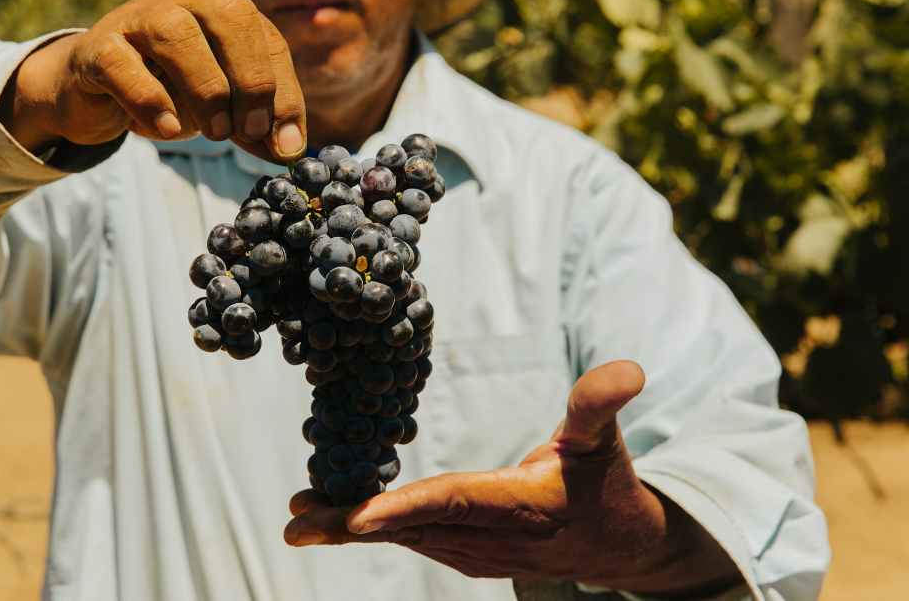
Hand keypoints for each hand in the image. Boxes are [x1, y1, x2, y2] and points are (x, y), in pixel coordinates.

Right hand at [0, 0, 306, 162]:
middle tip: (248, 131)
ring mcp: (136, 15)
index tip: (286, 143)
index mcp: (223, 2)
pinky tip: (167, 130)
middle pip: (232, 18)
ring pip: (177, 36)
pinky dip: (150, 99)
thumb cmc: (167, 91)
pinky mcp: (96, 45)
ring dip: (206, 90)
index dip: (284, 93)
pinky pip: (123, 65)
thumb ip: (256, 127)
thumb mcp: (222, 108)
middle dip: (251, 81)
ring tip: (214, 134)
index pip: (269, 39)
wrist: (91, 92)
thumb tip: (292, 153)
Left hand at [283, 361, 741, 595]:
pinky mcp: (467, 555)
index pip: (454, 503)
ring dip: (352, 528)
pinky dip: (376, 529)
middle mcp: (493, 539)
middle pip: (413, 528)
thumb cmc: (606, 482)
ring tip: (302, 513)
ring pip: (407, 539)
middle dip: (351, 524)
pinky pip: (414, 541)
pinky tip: (340, 518)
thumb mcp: (604, 439)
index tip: (356, 517)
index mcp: (522, 506)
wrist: (618, 545)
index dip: (404, 509)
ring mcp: (478, 554)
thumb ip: (600, 404)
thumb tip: (628, 369)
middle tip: (296, 519)